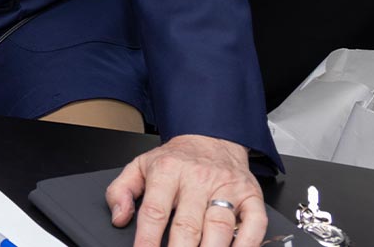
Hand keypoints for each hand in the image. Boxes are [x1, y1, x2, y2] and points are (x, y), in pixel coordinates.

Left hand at [105, 134, 263, 246]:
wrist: (212, 137)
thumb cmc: (176, 159)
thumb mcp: (140, 165)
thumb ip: (121, 191)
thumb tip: (118, 217)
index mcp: (167, 171)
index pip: (155, 211)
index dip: (147, 239)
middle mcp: (198, 179)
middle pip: (188, 225)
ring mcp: (227, 188)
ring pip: (220, 226)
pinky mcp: (251, 196)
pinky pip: (254, 223)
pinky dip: (248, 243)